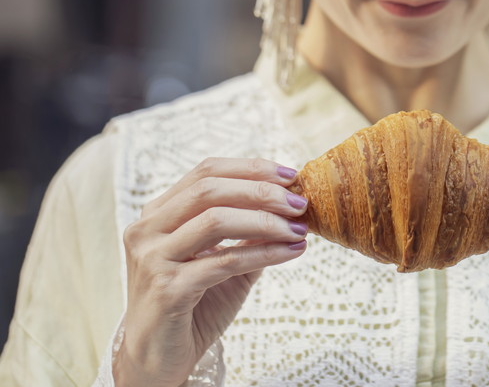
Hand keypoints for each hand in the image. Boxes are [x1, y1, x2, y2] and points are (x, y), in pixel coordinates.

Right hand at [114, 158, 309, 386]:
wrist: (159, 360)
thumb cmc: (193, 306)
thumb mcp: (224, 261)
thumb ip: (249, 233)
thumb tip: (291, 205)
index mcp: (158, 214)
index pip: (206, 172)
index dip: (251, 169)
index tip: (290, 175)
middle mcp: (147, 230)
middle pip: (209, 189)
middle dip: (261, 191)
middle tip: (300, 203)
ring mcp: (152, 258)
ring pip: (216, 221)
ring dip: (266, 222)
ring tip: (299, 229)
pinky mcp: (166, 289)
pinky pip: (224, 261)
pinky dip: (264, 253)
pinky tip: (290, 253)